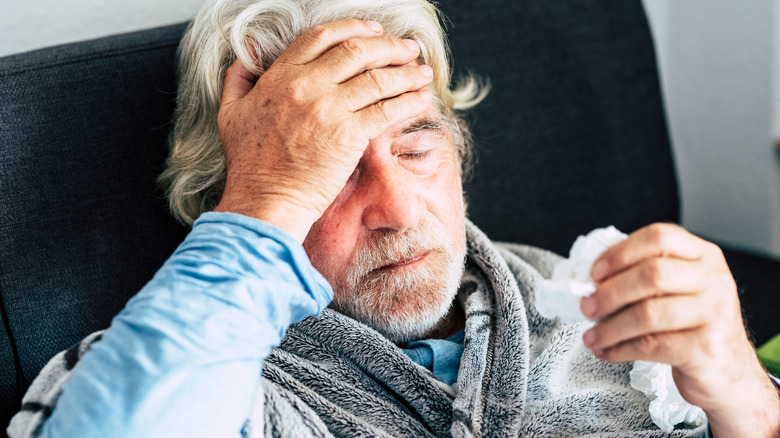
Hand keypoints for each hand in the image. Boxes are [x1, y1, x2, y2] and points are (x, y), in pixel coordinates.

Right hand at [214, 19, 433, 241]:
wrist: (265, 200)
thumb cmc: (249, 165)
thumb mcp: (231, 112)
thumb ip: (238, 78)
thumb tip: (245, 53)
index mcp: (280, 77)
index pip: (322, 37)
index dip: (354, 27)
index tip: (374, 29)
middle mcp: (306, 86)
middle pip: (357, 50)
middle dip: (389, 45)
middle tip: (408, 48)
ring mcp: (329, 109)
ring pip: (378, 78)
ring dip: (407, 72)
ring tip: (423, 71)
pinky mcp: (349, 135)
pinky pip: (387, 109)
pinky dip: (409, 101)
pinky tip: (421, 98)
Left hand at [579, 223, 779, 436]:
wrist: (729, 371)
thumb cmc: (693, 325)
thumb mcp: (679, 290)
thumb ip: (644, 276)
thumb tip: (590, 280)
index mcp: (703, 255)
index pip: (659, 237)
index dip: (620, 253)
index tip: (594, 272)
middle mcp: (714, 279)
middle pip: (653, 274)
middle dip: (610, 292)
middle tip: (587, 306)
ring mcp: (715, 313)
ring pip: (649, 313)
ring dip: (610, 327)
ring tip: (592, 336)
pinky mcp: (706, 348)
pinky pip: (651, 345)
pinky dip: (620, 349)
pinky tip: (607, 351)